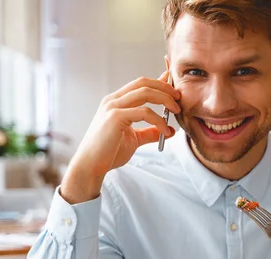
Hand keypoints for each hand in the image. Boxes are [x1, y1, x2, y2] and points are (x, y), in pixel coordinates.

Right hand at [61, 71, 180, 203]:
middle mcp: (113, 100)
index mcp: (116, 102)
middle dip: (165, 87)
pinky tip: (166, 131)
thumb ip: (150, 132)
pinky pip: (144, 112)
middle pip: (144, 82)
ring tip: (177, 110)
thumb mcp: (134, 139)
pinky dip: (159, 120)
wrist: (91, 166)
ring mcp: (113, 107)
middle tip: (179, 98)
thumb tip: (169, 130)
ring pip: (145, 92)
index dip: (159, 81)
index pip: (140, 84)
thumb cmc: (109, 152)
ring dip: (165, 99)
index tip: (175, 85)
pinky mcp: (115, 117)